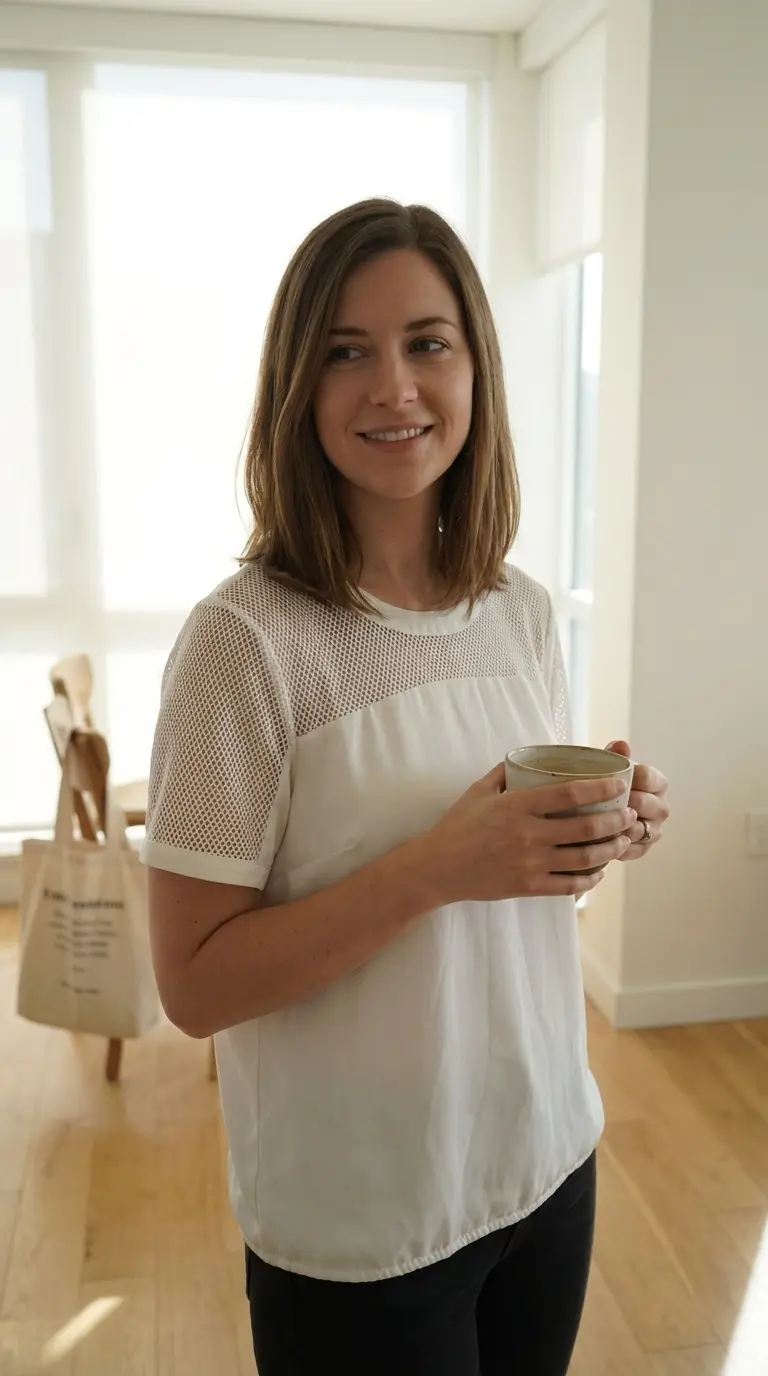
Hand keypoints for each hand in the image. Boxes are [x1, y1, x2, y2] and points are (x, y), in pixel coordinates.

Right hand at [427, 763, 636, 903]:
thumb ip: (505, 773)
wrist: (437, 868)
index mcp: (517, 806)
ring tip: (622, 839)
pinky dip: (590, 879)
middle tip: (628, 813)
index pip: (569, 794)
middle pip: (586, 828)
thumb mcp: (479, 791)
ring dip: (610, 849)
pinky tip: (599, 870)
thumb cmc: (457, 826)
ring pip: (584, 858)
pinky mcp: (528, 886)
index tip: (618, 784)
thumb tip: (530, 758)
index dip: (600, 788)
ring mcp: (530, 863)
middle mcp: (528, 835)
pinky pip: (569, 885)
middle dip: (615, 820)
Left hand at [605, 740, 669, 860]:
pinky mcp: (644, 848)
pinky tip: (600, 842)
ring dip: (620, 827)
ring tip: (598, 823)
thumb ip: (615, 755)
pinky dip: (617, 847)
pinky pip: (634, 850)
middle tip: (600, 802)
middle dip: (624, 802)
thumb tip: (622, 745)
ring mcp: (655, 829)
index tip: (610, 780)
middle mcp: (661, 807)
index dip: (629, 778)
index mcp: (657, 783)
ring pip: (640, 829)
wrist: (600, 809)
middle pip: (646, 804)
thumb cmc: (607, 784)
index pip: (648, 777)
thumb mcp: (609, 768)